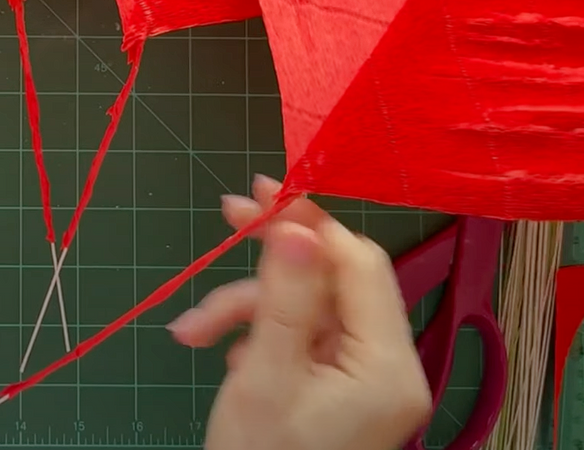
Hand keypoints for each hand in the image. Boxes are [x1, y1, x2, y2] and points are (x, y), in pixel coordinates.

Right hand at [169, 176, 431, 449]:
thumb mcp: (264, 375)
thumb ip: (284, 296)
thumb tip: (298, 225)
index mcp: (388, 366)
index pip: (359, 264)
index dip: (309, 222)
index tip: (256, 193)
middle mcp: (390, 368)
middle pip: (333, 279)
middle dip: (268, 266)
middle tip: (224, 216)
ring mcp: (367, 380)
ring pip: (309, 305)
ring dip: (248, 307)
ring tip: (193, 331)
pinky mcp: (343, 390)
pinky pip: (305, 337)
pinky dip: (259, 335)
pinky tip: (225, 356)